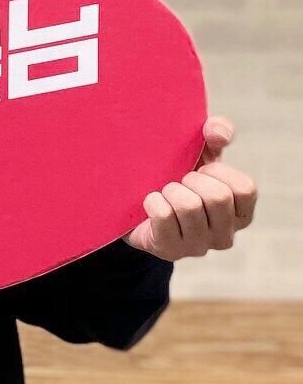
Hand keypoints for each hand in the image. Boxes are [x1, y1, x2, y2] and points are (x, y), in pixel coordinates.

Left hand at [124, 115, 256, 259]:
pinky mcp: (170, 250)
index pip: (245, 189)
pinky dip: (153, 202)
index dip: (220, 172)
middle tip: (179, 181)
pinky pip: (163, 216)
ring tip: (165, 192)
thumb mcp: (202, 153)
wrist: (138, 206)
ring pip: (189, 207)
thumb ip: (216, 133)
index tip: (203, 170)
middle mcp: (225, 235)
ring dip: (171, 191)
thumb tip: (218, 133)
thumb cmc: (178, 177)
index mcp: (241, 214)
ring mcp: (198, 247)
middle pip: (217, 197)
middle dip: (192, 180)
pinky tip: (151, 202)